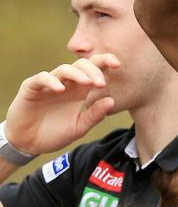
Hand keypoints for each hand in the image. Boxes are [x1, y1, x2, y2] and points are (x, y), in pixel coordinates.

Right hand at [4, 54, 119, 154]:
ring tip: (88, 83)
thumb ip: (94, 115)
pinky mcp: (32, 87)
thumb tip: (112, 101)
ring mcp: (49, 84)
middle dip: (94, 70)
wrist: (30, 143)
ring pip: (64, 69)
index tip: (117, 65)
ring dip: (77, 74)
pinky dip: (51, 81)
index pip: (94, 70)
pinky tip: (61, 89)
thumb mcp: (79, 127)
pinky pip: (42, 78)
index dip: (105, 63)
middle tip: (101, 83)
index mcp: (79, 91)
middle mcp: (66, 84)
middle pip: (81, 65)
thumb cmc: (54, 133)